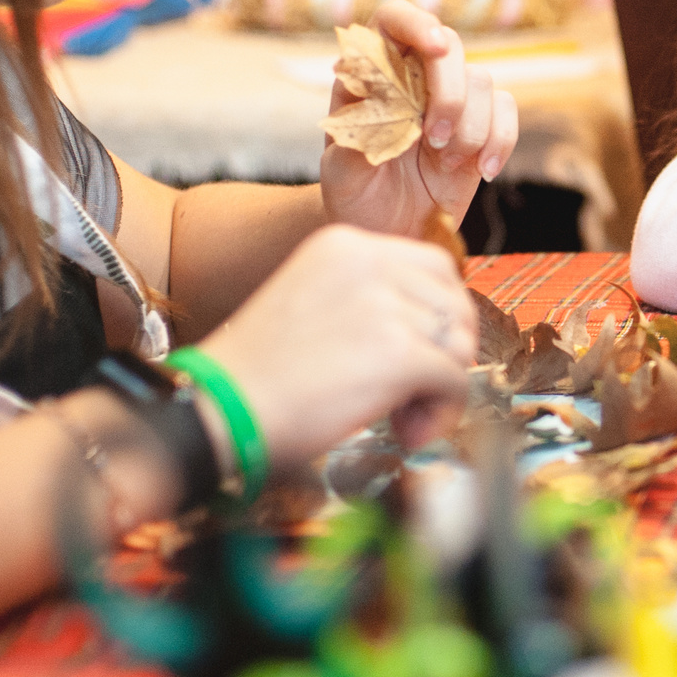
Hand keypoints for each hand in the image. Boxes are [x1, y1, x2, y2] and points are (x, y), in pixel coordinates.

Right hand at [193, 224, 479, 467]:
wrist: (218, 409)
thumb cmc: (254, 375)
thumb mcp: (311, 304)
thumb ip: (367, 302)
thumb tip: (429, 334)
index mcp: (345, 244)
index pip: (433, 267)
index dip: (438, 317)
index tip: (419, 354)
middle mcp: (370, 263)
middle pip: (454, 304)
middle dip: (446, 354)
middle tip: (413, 395)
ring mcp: (386, 305)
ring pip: (459, 345)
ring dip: (441, 388)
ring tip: (404, 419)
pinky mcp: (399, 352)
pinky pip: (454, 381)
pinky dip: (440, 413)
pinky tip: (407, 432)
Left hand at [319, 0, 520, 237]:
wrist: (386, 231)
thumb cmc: (356, 196)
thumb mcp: (342, 173)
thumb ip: (355, 136)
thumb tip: (375, 98)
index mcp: (373, 73)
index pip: (393, 20)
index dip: (415, 22)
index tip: (435, 47)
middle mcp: (415, 77)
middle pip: (449, 45)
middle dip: (449, 92)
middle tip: (434, 139)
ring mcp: (452, 100)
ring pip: (482, 81)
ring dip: (470, 126)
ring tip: (446, 163)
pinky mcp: (483, 125)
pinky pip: (507, 111)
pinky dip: (500, 141)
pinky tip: (483, 170)